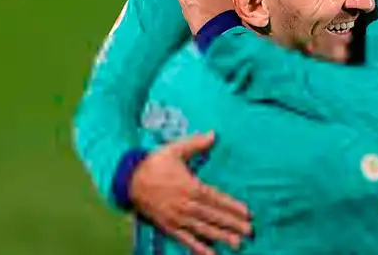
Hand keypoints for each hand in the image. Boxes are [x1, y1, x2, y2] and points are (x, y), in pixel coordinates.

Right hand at [130, 132, 251, 254]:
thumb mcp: (175, 149)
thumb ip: (196, 143)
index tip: (248, 213)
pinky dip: (198, 248)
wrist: (128, 180)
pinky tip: (211, 254)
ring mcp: (176, 218)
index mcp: (189, 186)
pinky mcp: (168, 226)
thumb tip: (213, 133)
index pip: (216, 198)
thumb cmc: (154, 163)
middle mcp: (185, 205)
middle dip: (232, 224)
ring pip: (202, 230)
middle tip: (249, 231)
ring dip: (220, 237)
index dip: (232, 206)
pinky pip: (185, 239)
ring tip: (237, 244)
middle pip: (213, 216)